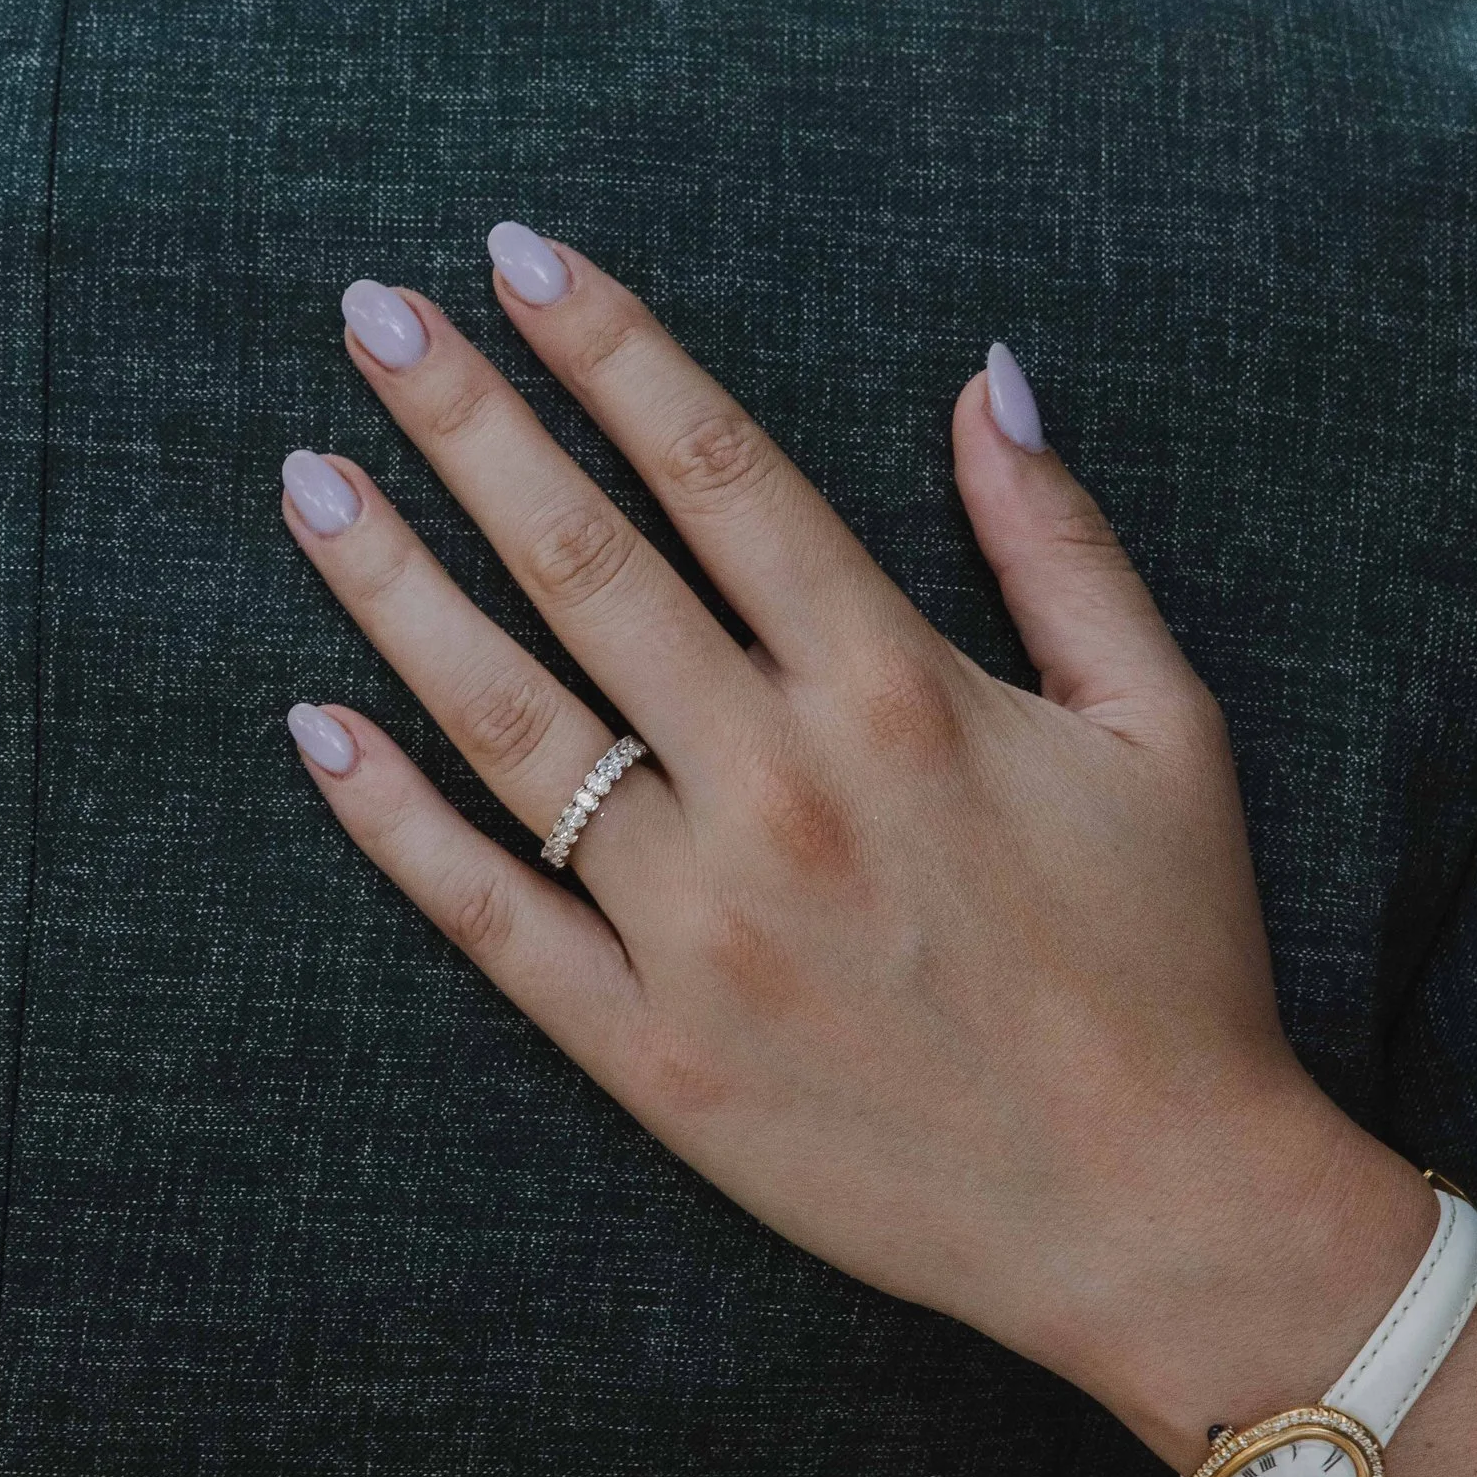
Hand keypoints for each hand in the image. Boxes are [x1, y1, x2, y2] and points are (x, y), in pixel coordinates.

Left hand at [278, 237, 1432, 1466]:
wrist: (1157, 1219)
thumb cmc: (1170, 961)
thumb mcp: (1164, 725)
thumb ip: (1061, 543)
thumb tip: (985, 373)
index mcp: (898, 688)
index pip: (716, 467)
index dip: (608, 347)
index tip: (514, 257)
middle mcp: (780, 787)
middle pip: (584, 560)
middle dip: (466, 423)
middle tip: (369, 312)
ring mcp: (698, 924)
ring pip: (510, 720)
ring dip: (396, 587)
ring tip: (306, 477)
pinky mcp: (650, 1049)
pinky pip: (490, 917)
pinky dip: (393, 824)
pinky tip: (315, 727)